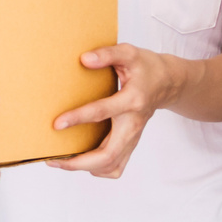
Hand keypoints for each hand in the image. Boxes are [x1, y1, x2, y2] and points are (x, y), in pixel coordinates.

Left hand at [49, 43, 184, 178]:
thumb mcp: (128, 53)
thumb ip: (107, 54)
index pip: (102, 112)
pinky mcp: (130, 143)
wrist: (167, 82)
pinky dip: (98, 168)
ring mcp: (133, 137)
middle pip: (109, 155)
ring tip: (62, 161)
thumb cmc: (145, 67)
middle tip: (54, 159)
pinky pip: (116, 166)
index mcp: (132, 100)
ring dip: (86, 168)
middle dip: (80, 162)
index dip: (78, 118)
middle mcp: (133, 124)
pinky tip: (82, 159)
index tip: (57, 124)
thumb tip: (84, 59)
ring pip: (112, 166)